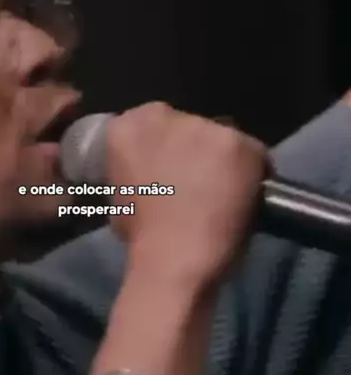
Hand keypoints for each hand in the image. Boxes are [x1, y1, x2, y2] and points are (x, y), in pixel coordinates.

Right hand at [106, 102, 269, 284]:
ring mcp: (204, 126)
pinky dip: (254, 175)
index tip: (174, 172)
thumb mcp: (121, 194)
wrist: (173, 258)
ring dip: (223, 162)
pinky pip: (254, 154)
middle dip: (195, 150)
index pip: (155, 126)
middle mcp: (163, 115)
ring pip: (222, 139)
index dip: (169, 150)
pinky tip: (247, 199)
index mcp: (127, 127)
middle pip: (190, 127)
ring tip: (225, 195)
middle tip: (199, 184)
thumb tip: (159, 177)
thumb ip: (138, 171)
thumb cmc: (142, 237)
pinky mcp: (238, 142)